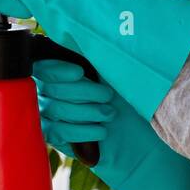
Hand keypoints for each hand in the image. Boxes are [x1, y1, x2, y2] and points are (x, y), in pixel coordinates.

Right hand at [36, 59, 189, 189]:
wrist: (146, 146)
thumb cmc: (133, 103)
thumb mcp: (120, 78)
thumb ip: (102, 62)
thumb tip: (96, 43)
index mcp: (62, 71)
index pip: (43, 66)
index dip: (57, 69)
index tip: (81, 72)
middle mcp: (50, 93)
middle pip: (49, 89)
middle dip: (81, 93)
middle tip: (108, 97)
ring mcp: (51, 116)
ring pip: (52, 110)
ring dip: (83, 111)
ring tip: (109, 115)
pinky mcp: (57, 139)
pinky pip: (56, 133)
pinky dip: (79, 131)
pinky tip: (102, 132)